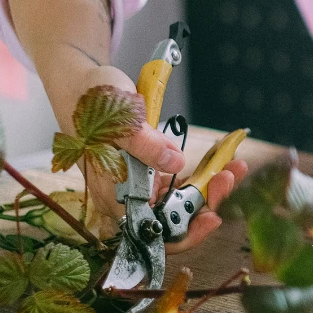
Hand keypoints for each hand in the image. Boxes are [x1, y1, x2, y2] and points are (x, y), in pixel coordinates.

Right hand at [53, 63, 245, 249]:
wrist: (78, 80)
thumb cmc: (89, 101)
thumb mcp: (120, 120)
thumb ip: (146, 146)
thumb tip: (175, 162)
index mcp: (113, 195)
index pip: (152, 232)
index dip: (184, 232)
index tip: (212, 217)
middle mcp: (125, 195)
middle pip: (172, 217)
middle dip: (206, 202)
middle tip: (229, 177)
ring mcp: (137, 183)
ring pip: (179, 199)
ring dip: (209, 186)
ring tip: (234, 167)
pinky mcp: (146, 168)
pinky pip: (178, 180)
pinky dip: (200, 172)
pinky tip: (220, 159)